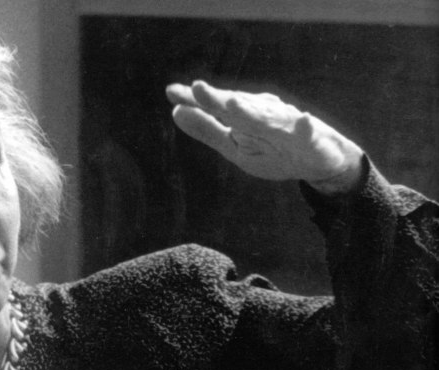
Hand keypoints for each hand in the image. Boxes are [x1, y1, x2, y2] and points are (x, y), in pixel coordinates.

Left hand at [166, 80, 363, 193]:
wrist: (320, 160)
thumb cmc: (274, 150)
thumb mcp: (235, 146)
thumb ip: (207, 129)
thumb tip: (175, 112)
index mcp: (244, 117)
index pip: (217, 106)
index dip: (196, 100)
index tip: (171, 92)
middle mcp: (263, 115)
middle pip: (237, 108)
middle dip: (218, 100)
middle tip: (197, 88)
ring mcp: (287, 126)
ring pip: (268, 118)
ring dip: (252, 110)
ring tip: (233, 103)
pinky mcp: (311, 139)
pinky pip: (308, 133)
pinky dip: (305, 127)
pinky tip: (303, 121)